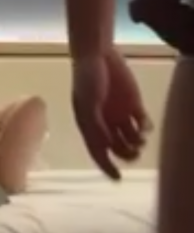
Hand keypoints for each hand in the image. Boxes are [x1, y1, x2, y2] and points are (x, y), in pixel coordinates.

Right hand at [72, 48, 151, 179]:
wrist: (97, 53)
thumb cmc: (87, 78)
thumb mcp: (87, 103)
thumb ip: (95, 124)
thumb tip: (106, 145)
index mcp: (90, 126)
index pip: (99, 153)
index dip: (108, 167)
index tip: (118, 178)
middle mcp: (106, 124)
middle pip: (119, 148)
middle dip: (127, 154)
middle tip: (134, 151)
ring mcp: (120, 114)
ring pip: (132, 139)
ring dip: (137, 143)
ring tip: (140, 137)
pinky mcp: (133, 104)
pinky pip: (143, 123)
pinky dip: (146, 128)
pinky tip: (144, 126)